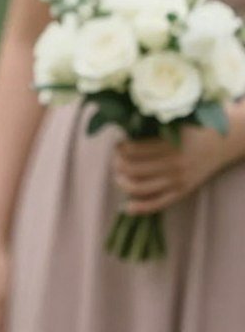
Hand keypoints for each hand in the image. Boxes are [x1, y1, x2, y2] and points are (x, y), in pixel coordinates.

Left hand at [111, 126, 233, 215]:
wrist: (217, 145)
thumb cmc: (189, 131)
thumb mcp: (171, 125)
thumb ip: (150, 130)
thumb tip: (122, 137)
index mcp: (167, 145)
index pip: (132, 150)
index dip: (119, 149)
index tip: (117, 146)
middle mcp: (172, 165)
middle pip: (132, 169)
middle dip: (118, 165)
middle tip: (116, 161)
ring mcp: (177, 181)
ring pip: (140, 188)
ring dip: (123, 184)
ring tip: (118, 177)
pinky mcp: (181, 193)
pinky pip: (158, 204)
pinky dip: (140, 207)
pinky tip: (127, 207)